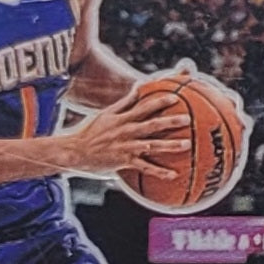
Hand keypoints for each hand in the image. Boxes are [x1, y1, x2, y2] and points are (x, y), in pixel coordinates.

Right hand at [63, 87, 190, 179]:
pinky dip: (159, 171)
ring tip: (187, 144)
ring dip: (169, 146)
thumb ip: (124, 102)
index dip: (159, 102)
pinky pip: (145, 167)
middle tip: (187, 119)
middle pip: (151, 126)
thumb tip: (139, 88)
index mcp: (123, 119)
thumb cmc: (91, 131)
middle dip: (170, 122)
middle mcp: (126, 132)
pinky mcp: (124, 161)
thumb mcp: (106, 114)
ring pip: (151, 146)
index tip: (175, 97)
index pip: (144, 107)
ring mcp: (126, 147)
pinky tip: (173, 175)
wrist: (76, 151)